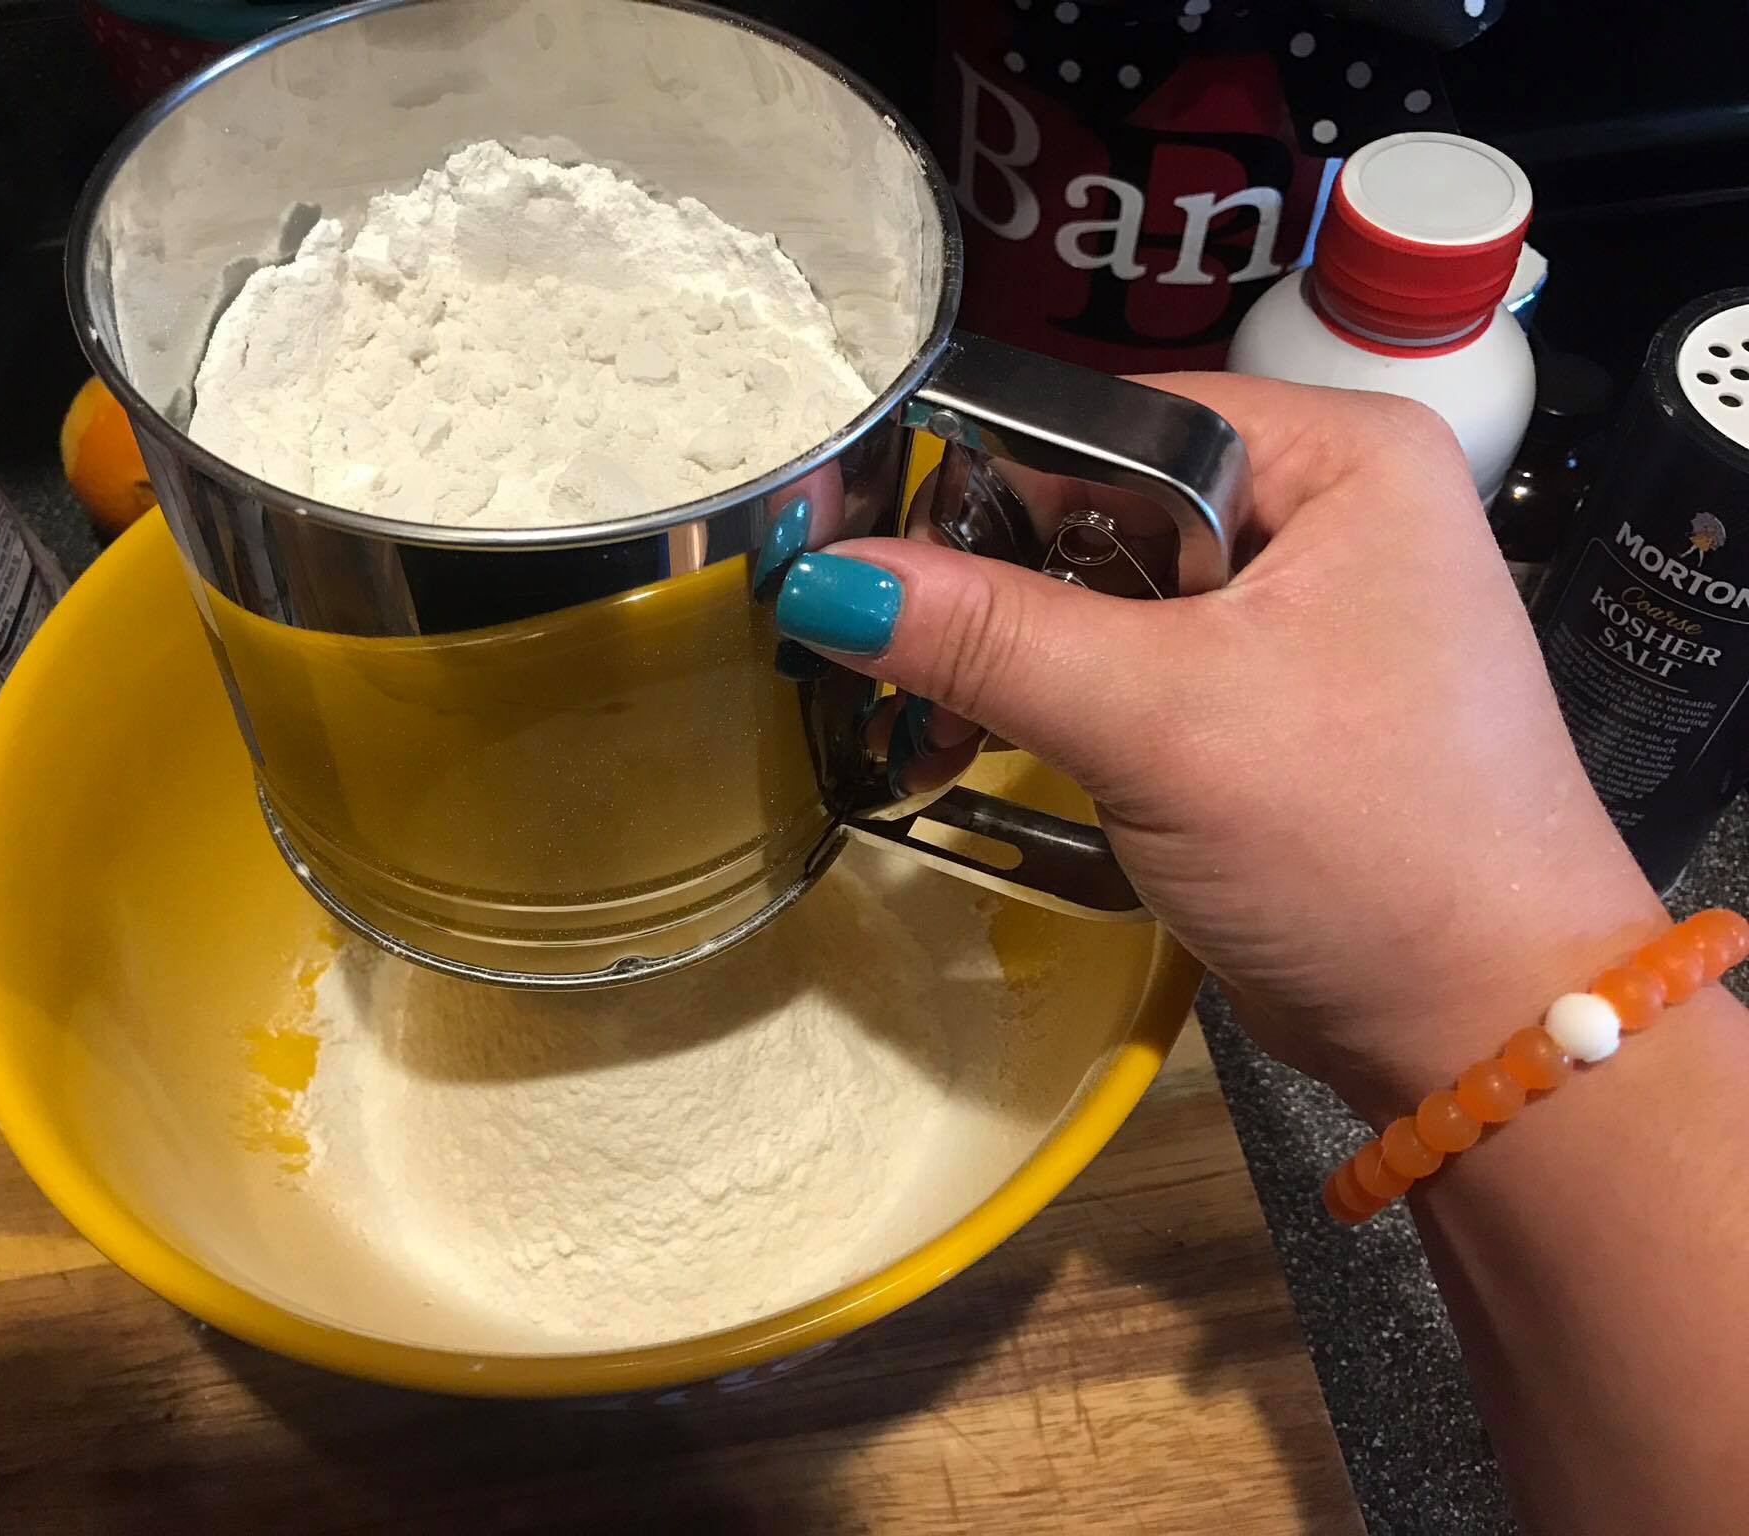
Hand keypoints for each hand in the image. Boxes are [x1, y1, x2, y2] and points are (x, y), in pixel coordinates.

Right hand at [774, 374, 1666, 1117]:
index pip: (1112, 421)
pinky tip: (988, 751)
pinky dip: (1059, 706)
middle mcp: (1327, 508)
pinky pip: (1135, 667)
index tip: (878, 575)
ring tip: (934, 734)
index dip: (986, 489)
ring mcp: (1304, 609)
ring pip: (1105, 594)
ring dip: (1013, 662)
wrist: (1484, 1026)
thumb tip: (819, 577)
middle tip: (895, 677)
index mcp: (1338, 454)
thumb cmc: (1359, 843)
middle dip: (992, 593)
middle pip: (1099, 506)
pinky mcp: (1275, 700)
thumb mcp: (1159, 721)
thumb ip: (989, 637)